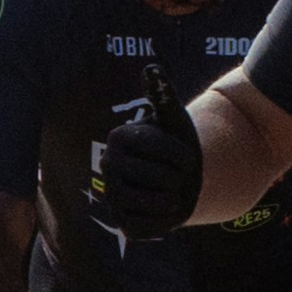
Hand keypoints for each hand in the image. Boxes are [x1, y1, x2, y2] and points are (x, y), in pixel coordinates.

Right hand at [91, 94, 205, 240]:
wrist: (180, 181)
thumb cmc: (176, 145)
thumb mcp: (173, 120)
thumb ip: (162, 94)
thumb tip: (151, 67)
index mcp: (118, 137)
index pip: (166, 150)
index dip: (184, 155)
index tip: (180, 155)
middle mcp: (107, 166)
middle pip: (165, 177)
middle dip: (181, 177)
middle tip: (172, 175)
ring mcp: (111, 197)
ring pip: (162, 200)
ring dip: (176, 197)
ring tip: (169, 190)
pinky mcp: (122, 224)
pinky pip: (157, 224)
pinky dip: (169, 218)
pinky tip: (161, 208)